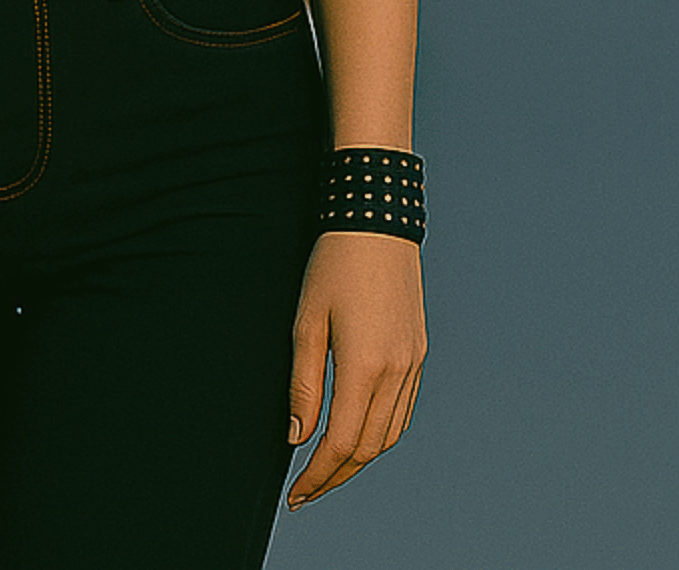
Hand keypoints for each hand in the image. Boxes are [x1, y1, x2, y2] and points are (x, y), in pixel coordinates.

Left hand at [286, 231, 425, 508]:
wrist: (376, 222)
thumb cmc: (333, 265)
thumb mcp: (306, 321)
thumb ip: (303, 384)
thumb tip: (297, 436)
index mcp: (366, 367)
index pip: (341, 444)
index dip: (318, 474)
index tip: (296, 493)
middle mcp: (397, 373)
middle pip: (368, 448)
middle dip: (337, 475)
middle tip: (306, 489)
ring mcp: (413, 365)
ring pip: (390, 434)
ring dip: (360, 458)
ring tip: (328, 468)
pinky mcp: (418, 354)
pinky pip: (403, 411)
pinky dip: (380, 433)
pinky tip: (358, 433)